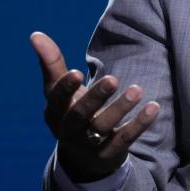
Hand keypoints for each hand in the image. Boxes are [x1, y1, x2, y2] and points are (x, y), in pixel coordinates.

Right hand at [30, 31, 159, 182]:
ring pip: (103, 127)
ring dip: (120, 108)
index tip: (77, 72)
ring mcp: (88, 144)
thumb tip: (35, 34)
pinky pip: (125, 139)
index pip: (57, 100)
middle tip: (113, 79)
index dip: (65, 88)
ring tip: (137, 90)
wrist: (83, 156)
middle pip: (80, 115)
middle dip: (95, 97)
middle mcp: (68, 131)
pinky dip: (139, 124)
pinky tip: (153, 107)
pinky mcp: (109, 153)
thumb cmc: (71, 111)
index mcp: (55, 112)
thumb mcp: (59, 91)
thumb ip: (52, 64)